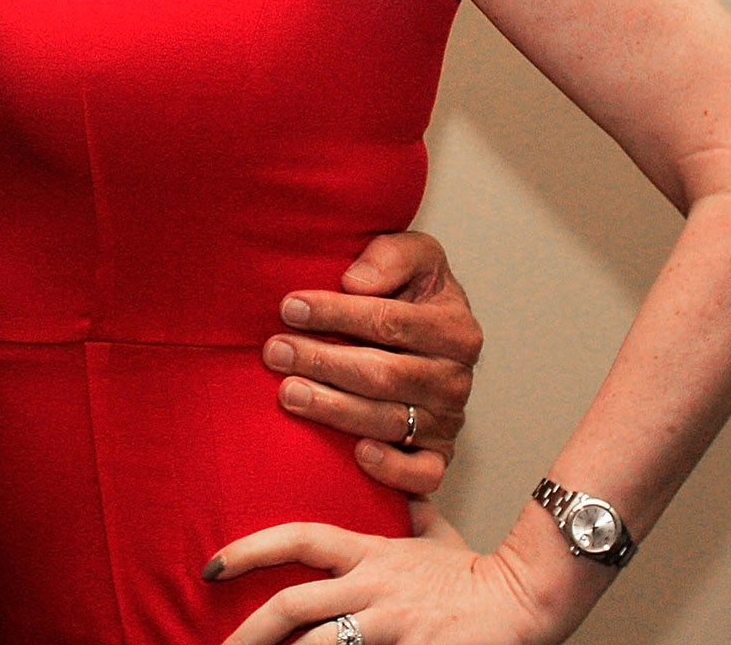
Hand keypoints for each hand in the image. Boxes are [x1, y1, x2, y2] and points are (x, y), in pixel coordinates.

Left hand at [208, 502, 551, 644]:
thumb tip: (388, 469)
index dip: (250, 549)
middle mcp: (373, 585)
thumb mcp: (434, 533)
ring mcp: (391, 623)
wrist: (525, 600)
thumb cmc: (477, 573)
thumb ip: (407, 510)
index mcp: (370, 553)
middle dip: (250, 628)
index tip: (213, 564)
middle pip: (296, 603)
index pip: (298, 538)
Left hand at [262, 231, 481, 494]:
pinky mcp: (438, 456)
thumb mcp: (411, 257)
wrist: (426, 337)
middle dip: (322, 361)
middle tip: (274, 352)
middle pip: (383, 374)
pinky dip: (392, 468)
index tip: (290, 307)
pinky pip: (423, 474)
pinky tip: (356, 454)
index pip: (390, 323)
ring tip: (288, 392)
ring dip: (333, 409)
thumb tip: (356, 282)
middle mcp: (456, 378)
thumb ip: (391, 257)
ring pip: (389, 421)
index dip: (336, 314)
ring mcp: (448, 421)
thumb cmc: (411, 294)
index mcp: (455, 328)